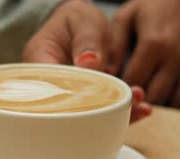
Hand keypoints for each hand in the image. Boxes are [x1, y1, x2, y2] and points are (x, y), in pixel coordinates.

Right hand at [23, 0, 150, 122]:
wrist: (77, 28)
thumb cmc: (75, 22)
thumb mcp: (81, 20)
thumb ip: (86, 39)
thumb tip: (89, 63)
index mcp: (39, 65)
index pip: (51, 89)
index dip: (76, 99)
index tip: (103, 97)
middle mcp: (48, 88)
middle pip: (68, 109)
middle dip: (100, 111)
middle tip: (131, 103)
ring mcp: (65, 99)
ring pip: (85, 116)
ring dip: (114, 114)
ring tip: (140, 106)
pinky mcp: (81, 104)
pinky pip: (98, 113)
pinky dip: (119, 112)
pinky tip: (140, 109)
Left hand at [109, 0, 179, 111]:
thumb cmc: (155, 4)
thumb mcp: (127, 18)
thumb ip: (115, 47)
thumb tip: (105, 74)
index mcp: (153, 44)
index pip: (133, 82)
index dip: (120, 93)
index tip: (111, 98)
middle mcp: (176, 57)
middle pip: (154, 96)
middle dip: (139, 105)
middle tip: (126, 109)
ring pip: (176, 103)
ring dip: (160, 110)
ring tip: (144, 110)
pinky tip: (167, 110)